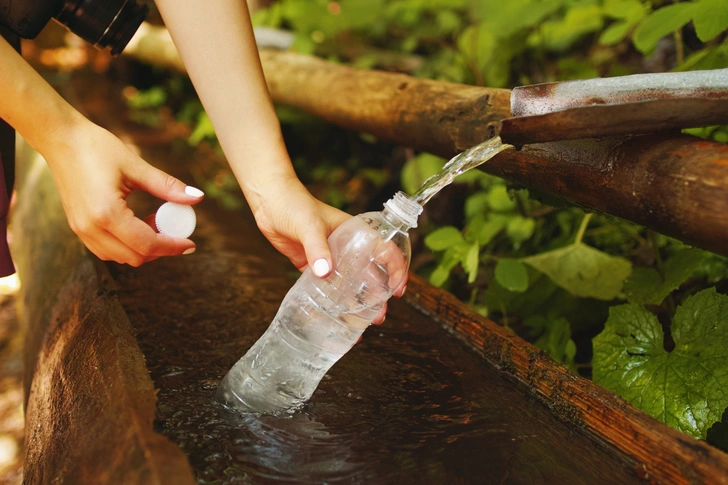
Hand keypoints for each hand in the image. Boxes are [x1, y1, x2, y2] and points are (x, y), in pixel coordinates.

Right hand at [42, 119, 203, 265]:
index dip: (172, 246)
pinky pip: (106, 250)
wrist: (60, 138)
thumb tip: (197, 198)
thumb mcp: (136, 166)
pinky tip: (138, 224)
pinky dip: (127, 245)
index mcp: (106, 213)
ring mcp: (81, 230)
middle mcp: (90, 228)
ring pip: (120, 257)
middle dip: (160, 249)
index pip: (147, 244)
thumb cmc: (96, 147)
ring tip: (156, 222)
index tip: (191, 244)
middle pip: (135, 257)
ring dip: (143, 248)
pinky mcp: (78, 227)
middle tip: (174, 228)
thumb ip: (167, 186)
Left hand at [250, 177, 406, 325]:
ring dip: (357, 301)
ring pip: (349, 282)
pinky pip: (326, 285)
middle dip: (378, 294)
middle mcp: (346, 246)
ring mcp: (329, 256)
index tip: (397, 289)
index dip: (396, 269)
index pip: (384, 249)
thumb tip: (325, 274)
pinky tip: (335, 314)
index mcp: (355, 232)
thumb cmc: (293, 204)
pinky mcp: (312, 264)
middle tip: (378, 314)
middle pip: (369, 272)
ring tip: (362, 322)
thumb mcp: (309, 226)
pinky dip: (332, 299)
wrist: (269, 201)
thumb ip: (317, 249)